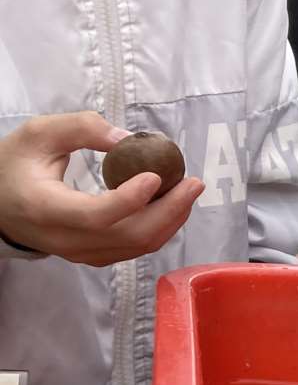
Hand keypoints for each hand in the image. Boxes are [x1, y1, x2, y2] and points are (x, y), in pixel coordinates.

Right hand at [0, 112, 203, 265]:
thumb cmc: (16, 165)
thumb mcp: (38, 134)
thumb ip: (80, 128)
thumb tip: (127, 139)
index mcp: (46, 209)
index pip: (96, 216)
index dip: (130, 200)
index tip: (155, 176)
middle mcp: (65, 239)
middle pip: (129, 236)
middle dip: (170, 210)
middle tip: (193, 182)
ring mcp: (81, 253)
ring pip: (137, 246)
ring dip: (171, 219)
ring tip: (188, 190)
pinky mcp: (94, 256)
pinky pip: (134, 248)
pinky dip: (160, 228)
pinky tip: (172, 205)